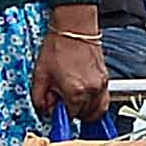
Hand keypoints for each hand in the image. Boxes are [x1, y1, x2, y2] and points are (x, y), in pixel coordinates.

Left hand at [34, 5, 115, 132]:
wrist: (74, 28)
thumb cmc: (58, 47)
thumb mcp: (40, 74)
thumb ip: (39, 97)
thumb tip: (45, 110)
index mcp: (75, 92)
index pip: (71, 116)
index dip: (62, 112)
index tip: (56, 106)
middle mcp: (92, 91)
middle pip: (86, 116)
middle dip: (75, 112)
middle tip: (64, 100)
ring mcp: (102, 85)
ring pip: (99, 110)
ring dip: (88, 110)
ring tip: (76, 100)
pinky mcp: (106, 79)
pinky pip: (104, 99)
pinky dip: (96, 101)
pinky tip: (86, 94)